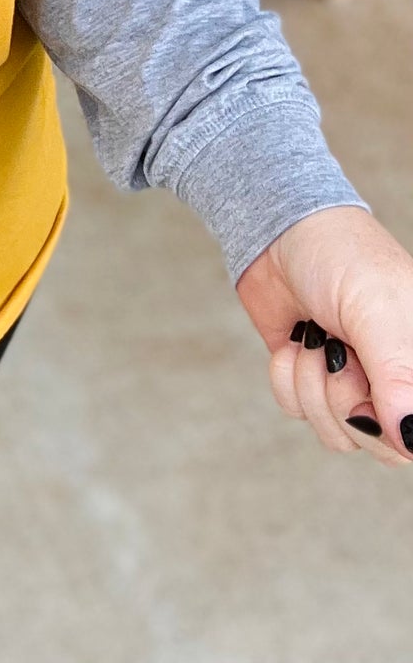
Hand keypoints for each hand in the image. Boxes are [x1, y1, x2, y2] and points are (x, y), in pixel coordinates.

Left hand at [235, 205, 412, 469]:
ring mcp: (356, 386)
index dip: (390, 423)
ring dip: (312, 384)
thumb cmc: (342, 258)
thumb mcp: (378, 311)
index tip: (368, 385)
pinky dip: (286, 378)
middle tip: (336, 350)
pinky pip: (299, 412)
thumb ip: (399, 377)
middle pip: (381, 445)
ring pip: (337, 434)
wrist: (279, 234)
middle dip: (344, 397)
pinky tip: (294, 340)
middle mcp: (399, 384)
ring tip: (316, 336)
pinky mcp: (313, 382)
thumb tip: (410, 440)